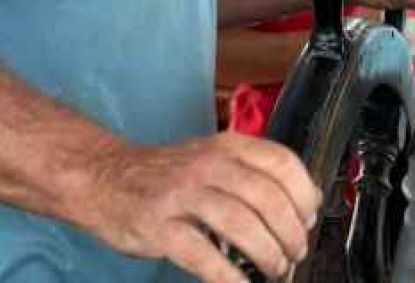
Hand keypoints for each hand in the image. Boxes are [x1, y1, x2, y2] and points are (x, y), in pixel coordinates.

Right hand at [88, 131, 320, 280]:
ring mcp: (181, 194)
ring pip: (240, 223)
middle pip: (267, 197)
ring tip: (275, 270)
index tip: (309, 218)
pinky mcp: (159, 225)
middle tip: (294, 252)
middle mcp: (207, 164)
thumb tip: (303, 200)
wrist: (105, 176)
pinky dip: (228, 277)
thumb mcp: (212, 157)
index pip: (281, 162)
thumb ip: (253, 172)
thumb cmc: (167, 173)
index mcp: (226, 146)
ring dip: (267, 254)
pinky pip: (202, 254)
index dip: (304, 194)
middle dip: (290, 232)